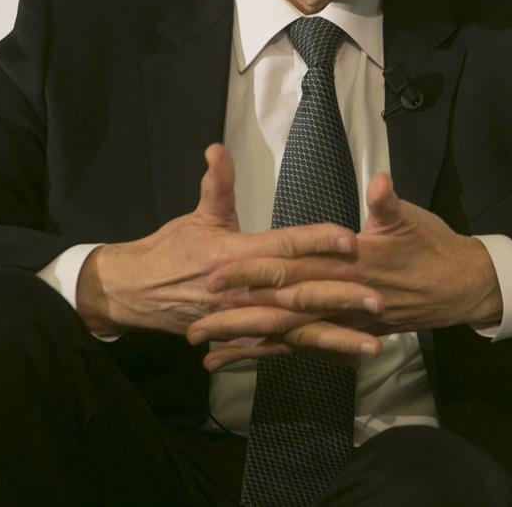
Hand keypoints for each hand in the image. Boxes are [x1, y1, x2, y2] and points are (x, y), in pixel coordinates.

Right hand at [75, 143, 356, 337]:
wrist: (134, 293)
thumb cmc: (169, 250)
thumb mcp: (196, 215)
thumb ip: (215, 185)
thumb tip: (217, 149)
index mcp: (235, 256)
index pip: (284, 247)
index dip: (317, 242)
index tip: (351, 241)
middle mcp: (242, 291)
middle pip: (298, 293)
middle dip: (339, 298)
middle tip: (378, 299)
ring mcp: (242, 319)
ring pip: (294, 330)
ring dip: (333, 337)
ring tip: (372, 346)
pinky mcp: (242, 337)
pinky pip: (283, 349)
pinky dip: (312, 355)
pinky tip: (344, 361)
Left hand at [187, 173, 503, 368]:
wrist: (459, 288)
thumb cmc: (432, 247)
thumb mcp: (411, 220)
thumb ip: (388, 203)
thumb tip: (379, 183)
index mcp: (350, 264)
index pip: (294, 264)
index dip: (255, 267)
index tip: (218, 267)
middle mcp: (342, 297)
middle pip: (281, 305)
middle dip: (238, 310)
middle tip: (198, 314)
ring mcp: (343, 320)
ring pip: (288, 334)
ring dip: (247, 341)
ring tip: (207, 349)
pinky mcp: (347, 333)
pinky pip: (304, 349)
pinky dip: (273, 355)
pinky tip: (244, 361)